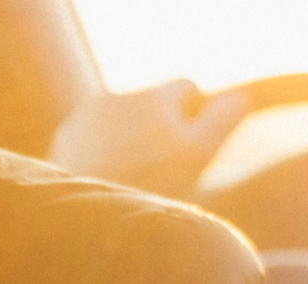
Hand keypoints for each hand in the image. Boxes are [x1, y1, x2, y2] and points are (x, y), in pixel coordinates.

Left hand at [47, 79, 249, 197]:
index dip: (196, 112)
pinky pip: (93, 135)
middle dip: (161, 125)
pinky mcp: (64, 139)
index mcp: (153, 96)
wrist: (87, 215)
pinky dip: (104, 151)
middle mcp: (117, 96)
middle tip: (167, 168)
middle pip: (152, 103)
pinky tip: (109, 180)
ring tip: (136, 177)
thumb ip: (222, 119)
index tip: (194, 142)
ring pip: (122, 119)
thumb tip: (242, 96)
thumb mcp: (200, 153)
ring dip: (132, 138)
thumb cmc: (150, 184)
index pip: (186, 85)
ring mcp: (85, 116)